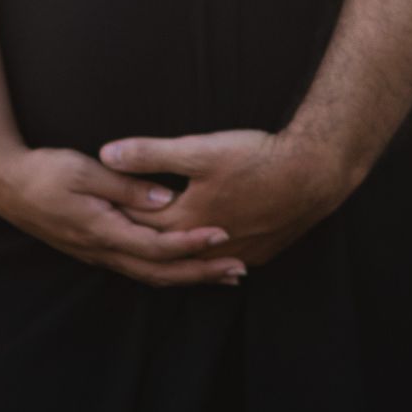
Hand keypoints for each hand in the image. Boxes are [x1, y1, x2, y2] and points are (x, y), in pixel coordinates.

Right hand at [0, 143, 243, 287]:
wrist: (7, 187)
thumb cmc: (45, 172)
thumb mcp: (86, 171)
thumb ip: (127, 186)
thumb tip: (167, 199)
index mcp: (103, 231)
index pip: (157, 247)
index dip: (192, 244)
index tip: (224, 235)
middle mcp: (103, 251)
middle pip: (161, 272)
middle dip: (201, 273)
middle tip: (239, 269)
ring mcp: (99, 254)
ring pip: (151, 276)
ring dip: (188, 277)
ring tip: (223, 273)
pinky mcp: (97, 250)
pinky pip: (139, 269)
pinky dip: (168, 271)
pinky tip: (186, 267)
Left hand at [98, 126, 348, 268]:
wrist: (315, 173)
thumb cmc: (257, 158)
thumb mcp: (199, 149)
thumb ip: (151, 154)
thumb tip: (106, 154)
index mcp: (186, 220)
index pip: (140, 223)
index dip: (117, 214)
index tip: (96, 209)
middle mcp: (206, 245)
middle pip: (163, 248)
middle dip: (140, 240)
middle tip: (115, 235)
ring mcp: (236, 252)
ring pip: (195, 261)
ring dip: (176, 257)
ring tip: (158, 255)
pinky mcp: (260, 252)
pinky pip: (225, 261)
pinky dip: (210, 260)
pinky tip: (211, 257)